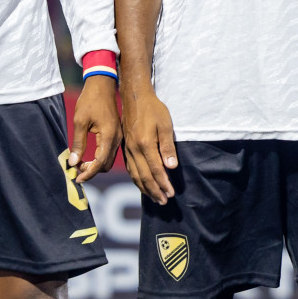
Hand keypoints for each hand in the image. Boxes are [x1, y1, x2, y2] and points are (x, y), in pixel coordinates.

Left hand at [70, 75, 120, 182]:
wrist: (102, 85)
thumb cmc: (90, 101)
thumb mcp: (80, 121)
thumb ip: (78, 143)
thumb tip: (73, 163)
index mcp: (108, 136)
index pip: (100, 163)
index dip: (88, 173)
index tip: (77, 178)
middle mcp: (116, 139)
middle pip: (106, 165)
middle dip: (91, 170)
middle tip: (76, 168)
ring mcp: (118, 137)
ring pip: (108, 160)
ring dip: (96, 165)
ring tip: (81, 162)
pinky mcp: (117, 134)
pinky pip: (110, 152)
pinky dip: (100, 158)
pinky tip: (90, 155)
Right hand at [121, 83, 177, 204]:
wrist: (134, 96)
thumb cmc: (153, 109)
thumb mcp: (165, 124)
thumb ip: (167, 146)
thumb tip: (171, 167)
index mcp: (145, 144)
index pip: (156, 170)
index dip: (164, 183)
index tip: (171, 193)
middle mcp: (134, 149)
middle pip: (144, 176)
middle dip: (155, 191)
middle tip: (164, 202)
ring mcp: (128, 149)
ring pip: (135, 174)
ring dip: (145, 188)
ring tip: (155, 198)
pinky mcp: (125, 147)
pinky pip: (130, 168)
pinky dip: (137, 179)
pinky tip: (142, 184)